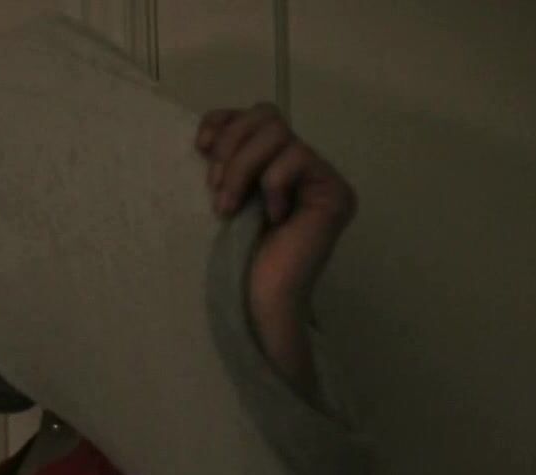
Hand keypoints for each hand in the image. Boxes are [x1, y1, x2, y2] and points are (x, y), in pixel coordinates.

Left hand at [197, 103, 355, 398]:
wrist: (254, 300)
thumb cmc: (233, 256)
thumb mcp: (222, 194)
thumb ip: (226, 158)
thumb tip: (209, 130)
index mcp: (276, 163)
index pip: (255, 115)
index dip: (224, 121)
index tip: (199, 147)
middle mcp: (304, 167)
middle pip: (267, 114)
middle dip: (231, 147)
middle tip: (215, 190)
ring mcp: (323, 178)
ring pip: (278, 132)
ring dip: (242, 167)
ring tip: (228, 207)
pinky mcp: (336, 193)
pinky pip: (297, 158)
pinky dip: (272, 183)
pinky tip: (270, 217)